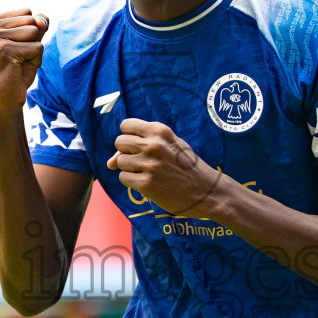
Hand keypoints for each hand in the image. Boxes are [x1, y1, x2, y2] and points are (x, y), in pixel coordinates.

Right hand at [0, 9, 49, 118]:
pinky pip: (38, 47)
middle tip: (17, 59)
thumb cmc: (15, 72)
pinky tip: (19, 71)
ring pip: (35, 32)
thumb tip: (42, 20)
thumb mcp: (26, 42)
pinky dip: (35, 61)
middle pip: (31, 20)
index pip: (26, 12)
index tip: (14, 49)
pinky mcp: (5, 50)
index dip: (28, 32)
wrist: (4, 101)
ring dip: (34, 51)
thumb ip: (35, 25)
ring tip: (18, 64)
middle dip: (32, 41)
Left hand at [107, 118, 223, 217]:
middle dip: (126, 152)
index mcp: (160, 131)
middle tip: (142, 161)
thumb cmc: (187, 167)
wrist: (207, 192)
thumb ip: (141, 147)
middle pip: (119, 142)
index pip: (126, 125)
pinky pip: (124, 178)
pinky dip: (132, 182)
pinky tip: (148, 183)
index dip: (129, 136)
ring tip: (148, 173)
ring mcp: (150, 165)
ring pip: (119, 162)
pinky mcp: (147, 184)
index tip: (139, 145)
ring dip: (129, 169)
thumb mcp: (171, 147)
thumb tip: (110, 162)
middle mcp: (154, 145)